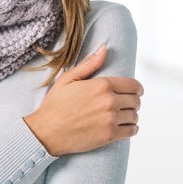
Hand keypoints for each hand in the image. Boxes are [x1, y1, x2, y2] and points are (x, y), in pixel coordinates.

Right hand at [24, 44, 144, 155]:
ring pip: (134, 116)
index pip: (134, 85)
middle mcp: (109, 101)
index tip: (134, 92)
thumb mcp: (68, 80)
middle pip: (136, 101)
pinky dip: (130, 129)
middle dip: (132, 102)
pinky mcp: (110, 135)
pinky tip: (122, 127)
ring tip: (121, 116)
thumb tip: (104, 48)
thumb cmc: (55, 105)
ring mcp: (111, 119)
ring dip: (130, 116)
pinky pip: (132, 130)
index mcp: (102, 85)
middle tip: (124, 105)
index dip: (136, 89)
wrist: (46, 132)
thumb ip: (89, 64)